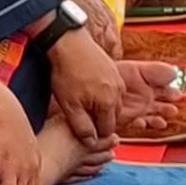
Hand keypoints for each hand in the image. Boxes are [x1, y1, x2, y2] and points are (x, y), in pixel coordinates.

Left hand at [45, 25, 123, 146]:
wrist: (68, 42)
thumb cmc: (67, 73)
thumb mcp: (69, 105)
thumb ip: (82, 127)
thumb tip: (91, 142)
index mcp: (109, 103)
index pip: (107, 130)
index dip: (95, 134)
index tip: (82, 130)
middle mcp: (118, 92)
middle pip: (113, 117)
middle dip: (100, 121)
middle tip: (81, 116)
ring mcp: (117, 79)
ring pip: (113, 102)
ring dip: (101, 107)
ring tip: (83, 102)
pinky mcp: (113, 69)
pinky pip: (111, 89)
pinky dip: (102, 93)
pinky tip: (88, 89)